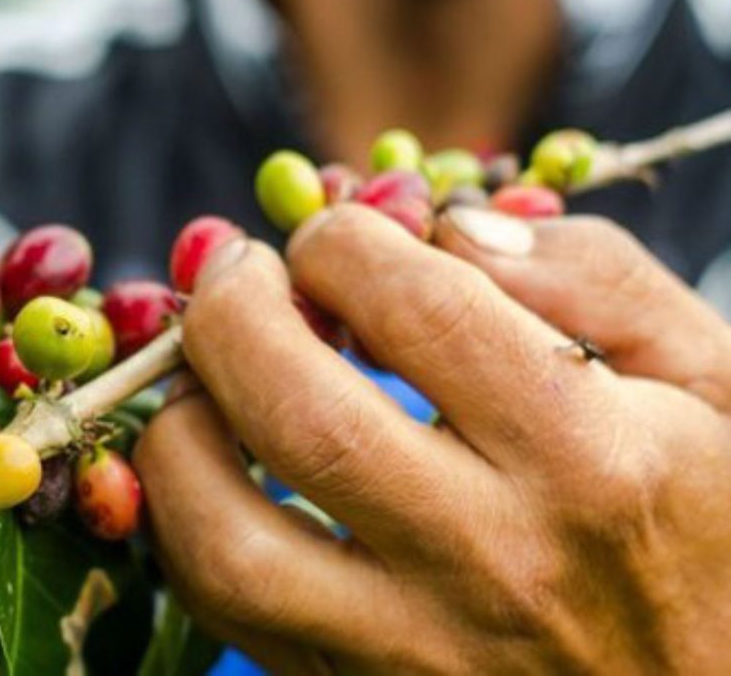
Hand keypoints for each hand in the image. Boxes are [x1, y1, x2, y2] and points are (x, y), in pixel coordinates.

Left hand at [136, 203, 730, 672]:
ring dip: (178, 433)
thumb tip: (449, 222)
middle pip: (303, 417)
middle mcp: (494, 559)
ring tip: (198, 376)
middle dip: (232, 314)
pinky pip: (228, 612)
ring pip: (230, 541)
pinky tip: (207, 466)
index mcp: (591, 459)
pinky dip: (183, 525)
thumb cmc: (713, 527)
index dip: (344, 243)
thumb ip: (598, 278)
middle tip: (232, 275)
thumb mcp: (715, 381)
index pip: (424, 311)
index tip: (331, 237)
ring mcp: (416, 648)